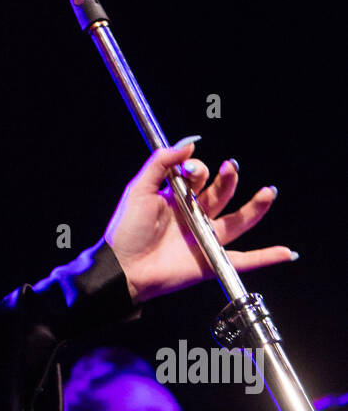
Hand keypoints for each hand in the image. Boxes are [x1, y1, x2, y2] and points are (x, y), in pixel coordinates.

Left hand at [104, 139, 296, 304]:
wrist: (123, 266)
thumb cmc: (126, 229)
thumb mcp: (139, 188)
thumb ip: (161, 163)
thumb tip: (189, 144)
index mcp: (178, 198)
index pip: (199, 177)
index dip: (199, 170)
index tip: (191, 170)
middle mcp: (194, 216)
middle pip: (221, 194)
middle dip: (228, 179)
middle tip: (230, 167)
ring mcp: (205, 238)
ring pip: (239, 221)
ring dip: (256, 207)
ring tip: (268, 192)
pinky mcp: (211, 261)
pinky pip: (245, 260)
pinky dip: (268, 258)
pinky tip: (288, 252)